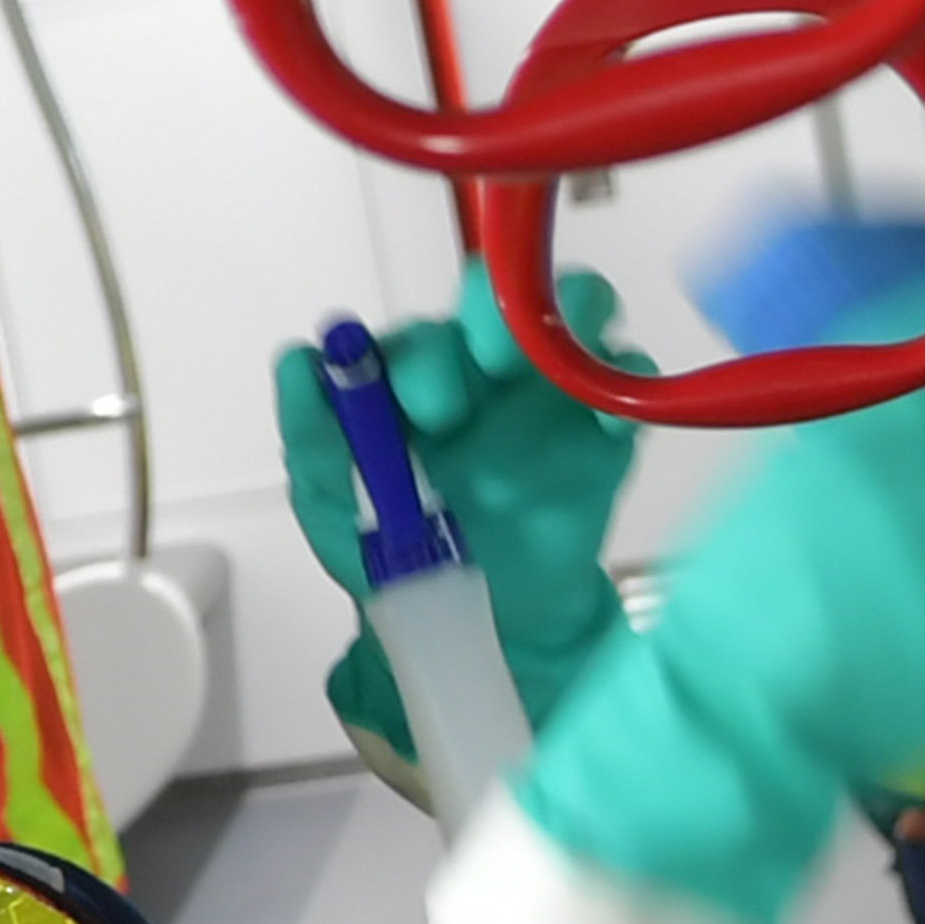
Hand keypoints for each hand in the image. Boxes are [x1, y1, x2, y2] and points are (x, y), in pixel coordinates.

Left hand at [271, 272, 639, 770]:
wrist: (481, 625)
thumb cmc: (397, 557)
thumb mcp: (335, 506)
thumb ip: (312, 436)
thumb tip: (297, 360)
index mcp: (409, 378)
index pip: (417, 333)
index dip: (420, 355)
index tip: (419, 409)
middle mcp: (478, 367)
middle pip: (492, 298)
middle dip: (488, 318)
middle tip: (487, 367)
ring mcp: (546, 390)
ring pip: (573, 305)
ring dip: (566, 311)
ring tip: (540, 365)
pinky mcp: (604, 429)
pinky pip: (628, 377)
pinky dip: (623, 383)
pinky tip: (602, 428)